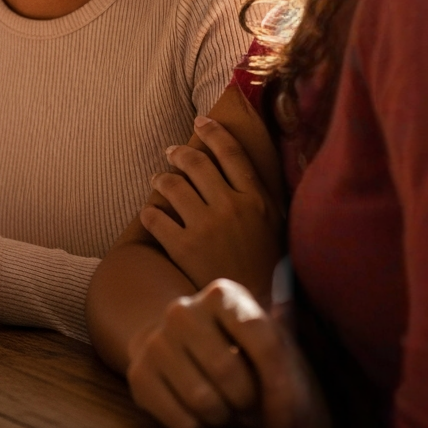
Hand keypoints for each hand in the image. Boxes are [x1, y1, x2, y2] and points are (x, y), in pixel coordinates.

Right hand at [126, 278, 329, 427]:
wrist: (179, 347)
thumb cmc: (240, 351)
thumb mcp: (269, 346)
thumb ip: (288, 370)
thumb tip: (294, 424)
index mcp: (223, 295)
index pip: (265, 345)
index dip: (284, 391)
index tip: (293, 424)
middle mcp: (182, 311)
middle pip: (229, 373)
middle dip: (249, 402)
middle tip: (248, 402)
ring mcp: (155, 341)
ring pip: (203, 401)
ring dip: (224, 416)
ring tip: (225, 404)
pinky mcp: (138, 375)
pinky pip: (182, 422)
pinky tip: (200, 411)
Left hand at [140, 115, 282, 297]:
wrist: (256, 305)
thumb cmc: (271, 265)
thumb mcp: (277, 223)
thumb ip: (260, 193)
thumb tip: (243, 163)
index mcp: (256, 199)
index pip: (231, 152)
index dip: (213, 132)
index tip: (201, 122)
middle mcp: (230, 207)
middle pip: (196, 163)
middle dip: (179, 153)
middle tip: (173, 152)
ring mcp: (205, 227)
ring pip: (171, 185)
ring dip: (161, 179)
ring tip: (160, 180)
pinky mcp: (183, 248)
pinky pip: (155, 218)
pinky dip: (150, 212)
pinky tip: (152, 214)